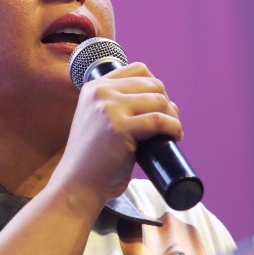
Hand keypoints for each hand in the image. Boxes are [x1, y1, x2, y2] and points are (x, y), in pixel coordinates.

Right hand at [49, 62, 182, 208]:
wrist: (78, 185)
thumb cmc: (94, 160)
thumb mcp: (100, 122)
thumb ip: (121, 107)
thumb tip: (168, 103)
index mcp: (94, 87)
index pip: (138, 69)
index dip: (155, 86)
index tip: (158, 107)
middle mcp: (100, 92)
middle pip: (153, 84)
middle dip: (166, 103)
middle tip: (168, 125)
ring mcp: (109, 108)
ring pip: (159, 100)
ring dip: (173, 116)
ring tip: (172, 132)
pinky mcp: (120, 128)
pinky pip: (159, 120)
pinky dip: (174, 128)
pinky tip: (175, 136)